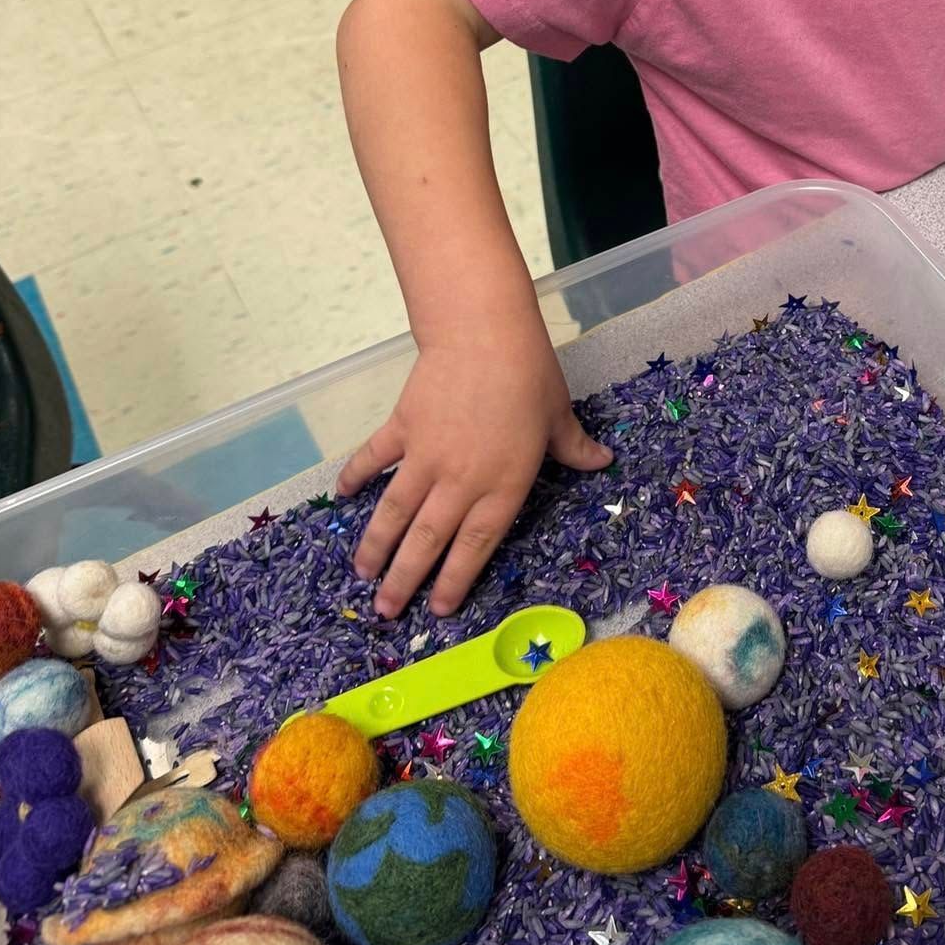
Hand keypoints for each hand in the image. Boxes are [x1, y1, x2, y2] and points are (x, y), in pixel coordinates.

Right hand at [337, 335, 611, 617]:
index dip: (456, 580)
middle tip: (386, 610)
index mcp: (502, 487)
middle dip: (405, 580)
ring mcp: (425, 457)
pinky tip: (341, 497)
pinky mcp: (401, 429)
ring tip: (363, 574)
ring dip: (377, 546)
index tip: (438, 609)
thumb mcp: (558, 415)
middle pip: (428, 541)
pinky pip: (373, 459)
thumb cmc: (530, 375)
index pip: (476, 546)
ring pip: (395, 513)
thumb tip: (604, 461)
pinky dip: (356, 477)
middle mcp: (460, 482)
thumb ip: (574, 447)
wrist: (485, 333)